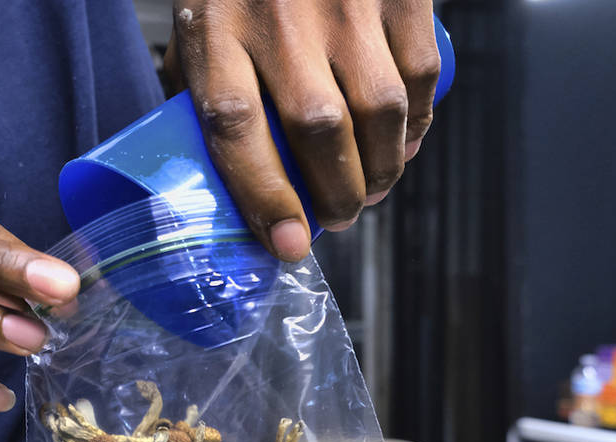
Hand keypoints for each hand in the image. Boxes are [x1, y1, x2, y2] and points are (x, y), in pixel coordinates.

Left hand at [163, 0, 439, 260]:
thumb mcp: (197, 28)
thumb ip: (204, 93)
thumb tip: (227, 180)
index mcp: (216, 31)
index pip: (236, 129)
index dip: (265, 196)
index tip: (286, 244)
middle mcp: (280, 16)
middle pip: (318, 131)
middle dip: (336, 196)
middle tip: (337, 218)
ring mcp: (345, 0)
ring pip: (378, 113)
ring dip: (382, 171)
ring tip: (371, 190)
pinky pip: (418, 76)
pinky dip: (416, 125)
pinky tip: (402, 144)